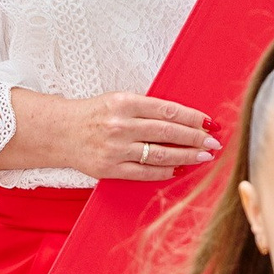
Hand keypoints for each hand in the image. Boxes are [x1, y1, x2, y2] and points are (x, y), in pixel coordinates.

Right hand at [0, 90, 215, 179]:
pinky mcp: (110, 168)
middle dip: (195, 138)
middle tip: (213, 143)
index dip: (192, 117)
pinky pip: (143, 173)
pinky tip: (178, 169)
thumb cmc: (94, 114)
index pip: (167, 110)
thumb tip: (184, 118)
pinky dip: (164, 172)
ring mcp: (115, 149)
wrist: (60, 131)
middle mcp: (121, 125)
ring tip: (203, 156)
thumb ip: (147, 108)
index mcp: (125, 103)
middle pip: (167, 133)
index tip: (209, 122)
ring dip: (185, 156)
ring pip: (159, 154)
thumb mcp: (119, 100)